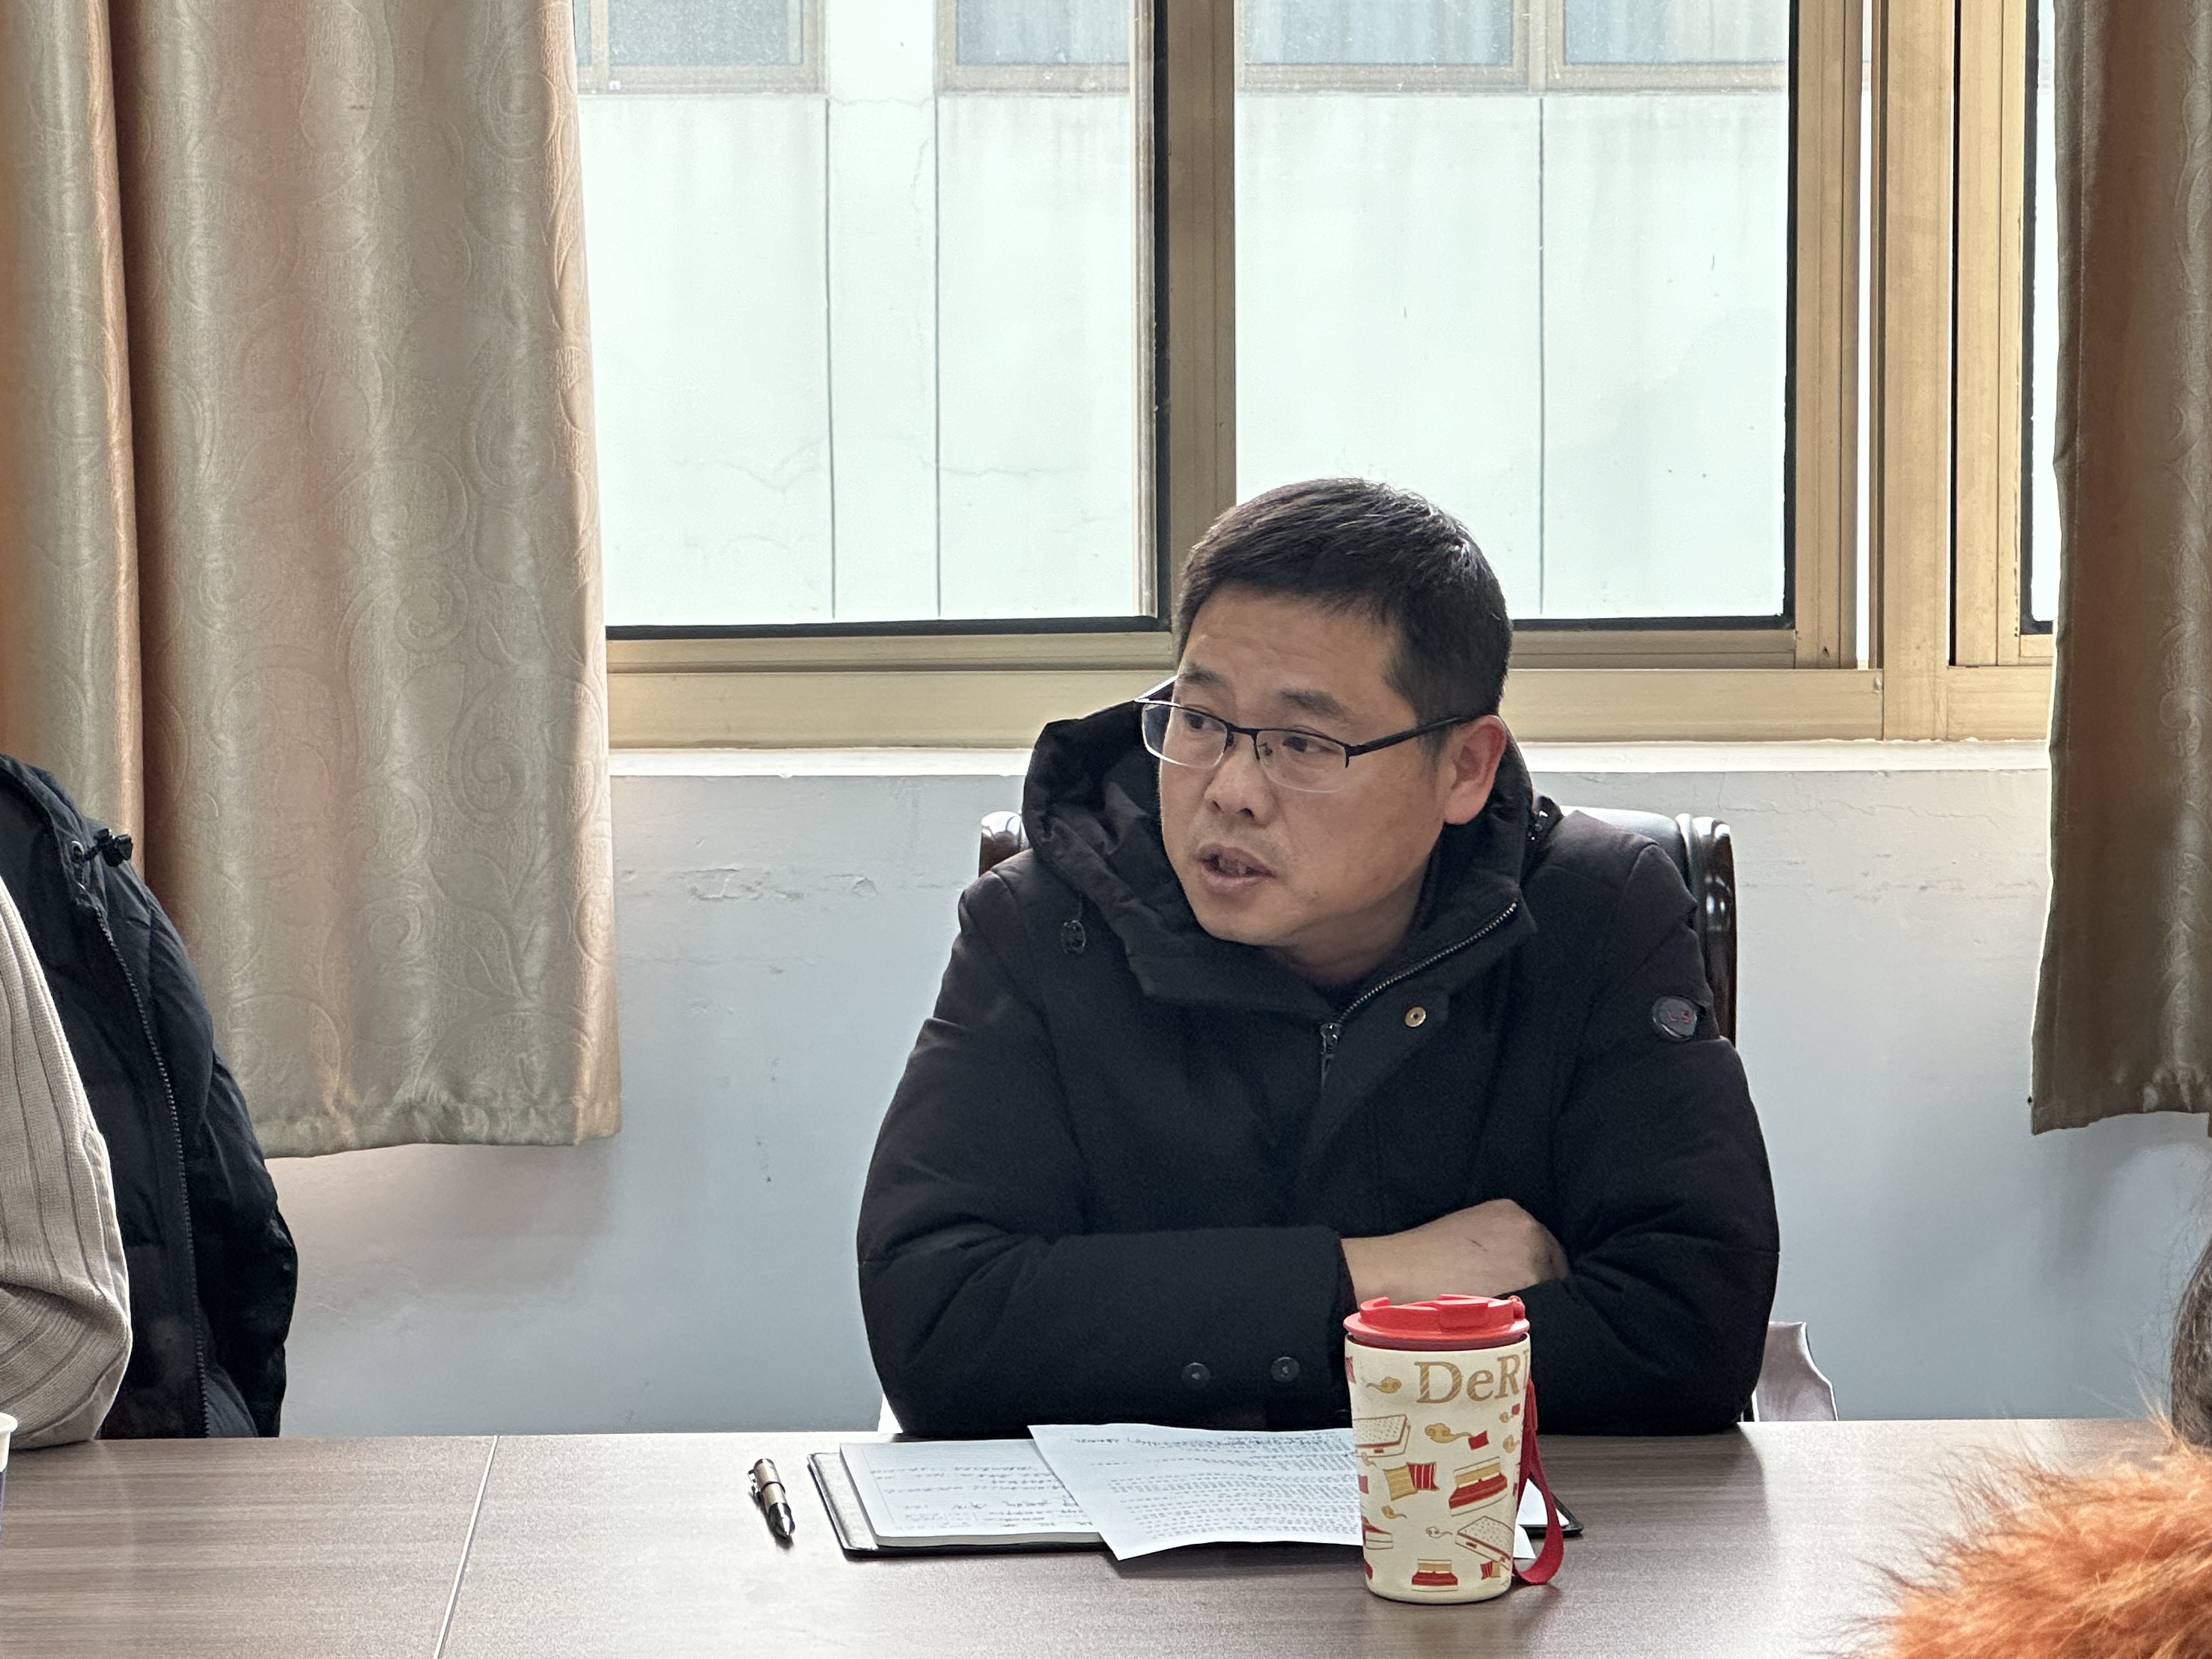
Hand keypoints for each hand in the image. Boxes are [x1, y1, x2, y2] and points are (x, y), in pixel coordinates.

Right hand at [1341, 1200, 1566, 1306]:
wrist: (1402, 1271)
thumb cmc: (1423, 1257)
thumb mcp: (1465, 1234)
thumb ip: (1495, 1242)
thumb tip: (1509, 1267)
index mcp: (1509, 1211)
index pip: (1541, 1243)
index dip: (1536, 1267)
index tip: (1527, 1285)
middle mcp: (1527, 1226)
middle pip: (1552, 1262)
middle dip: (1542, 1283)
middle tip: (1524, 1306)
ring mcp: (1532, 1252)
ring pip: (1553, 1284)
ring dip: (1542, 1301)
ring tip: (1520, 1319)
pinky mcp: (1531, 1280)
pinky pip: (1548, 1302)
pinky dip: (1539, 1314)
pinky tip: (1521, 1325)